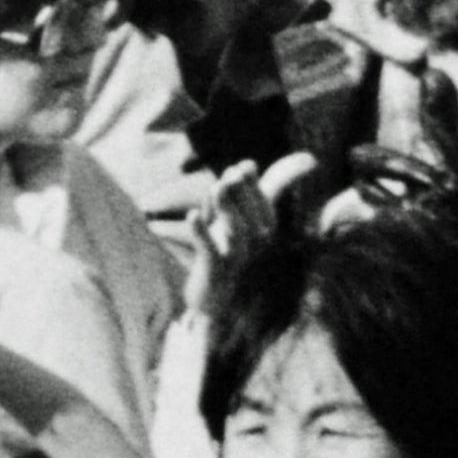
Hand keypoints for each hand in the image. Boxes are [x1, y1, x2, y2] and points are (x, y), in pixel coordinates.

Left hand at [185, 154, 321, 318]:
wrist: (214, 296)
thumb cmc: (228, 249)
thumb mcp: (241, 217)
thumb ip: (257, 189)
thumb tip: (264, 161)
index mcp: (265, 228)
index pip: (266, 204)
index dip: (253, 184)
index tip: (243, 166)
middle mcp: (257, 244)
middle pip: (252, 217)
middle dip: (241, 193)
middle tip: (228, 174)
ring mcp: (237, 259)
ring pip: (237, 233)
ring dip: (227, 209)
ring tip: (216, 187)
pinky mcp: (216, 271)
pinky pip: (210, 252)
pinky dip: (201, 233)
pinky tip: (192, 216)